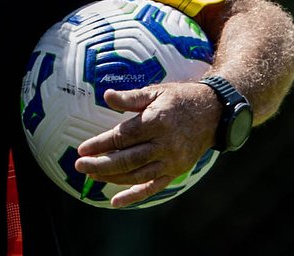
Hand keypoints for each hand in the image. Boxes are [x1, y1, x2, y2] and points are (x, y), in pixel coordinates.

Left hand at [74, 82, 220, 207]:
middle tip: (80, 165)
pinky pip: (153, 187)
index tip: (81, 149)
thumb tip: (107, 96)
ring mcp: (171, 161)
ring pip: (137, 175)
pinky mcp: (176, 171)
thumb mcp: (155, 91)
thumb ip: (130, 97)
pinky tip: (116, 201)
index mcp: (156, 122)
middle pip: (127, 159)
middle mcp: (164, 145)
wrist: (213, 113)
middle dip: (101, 164)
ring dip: (112, 178)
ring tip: (91, 176)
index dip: (100, 144)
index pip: (123, 137)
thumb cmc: (179, 99)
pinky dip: (134, 196)